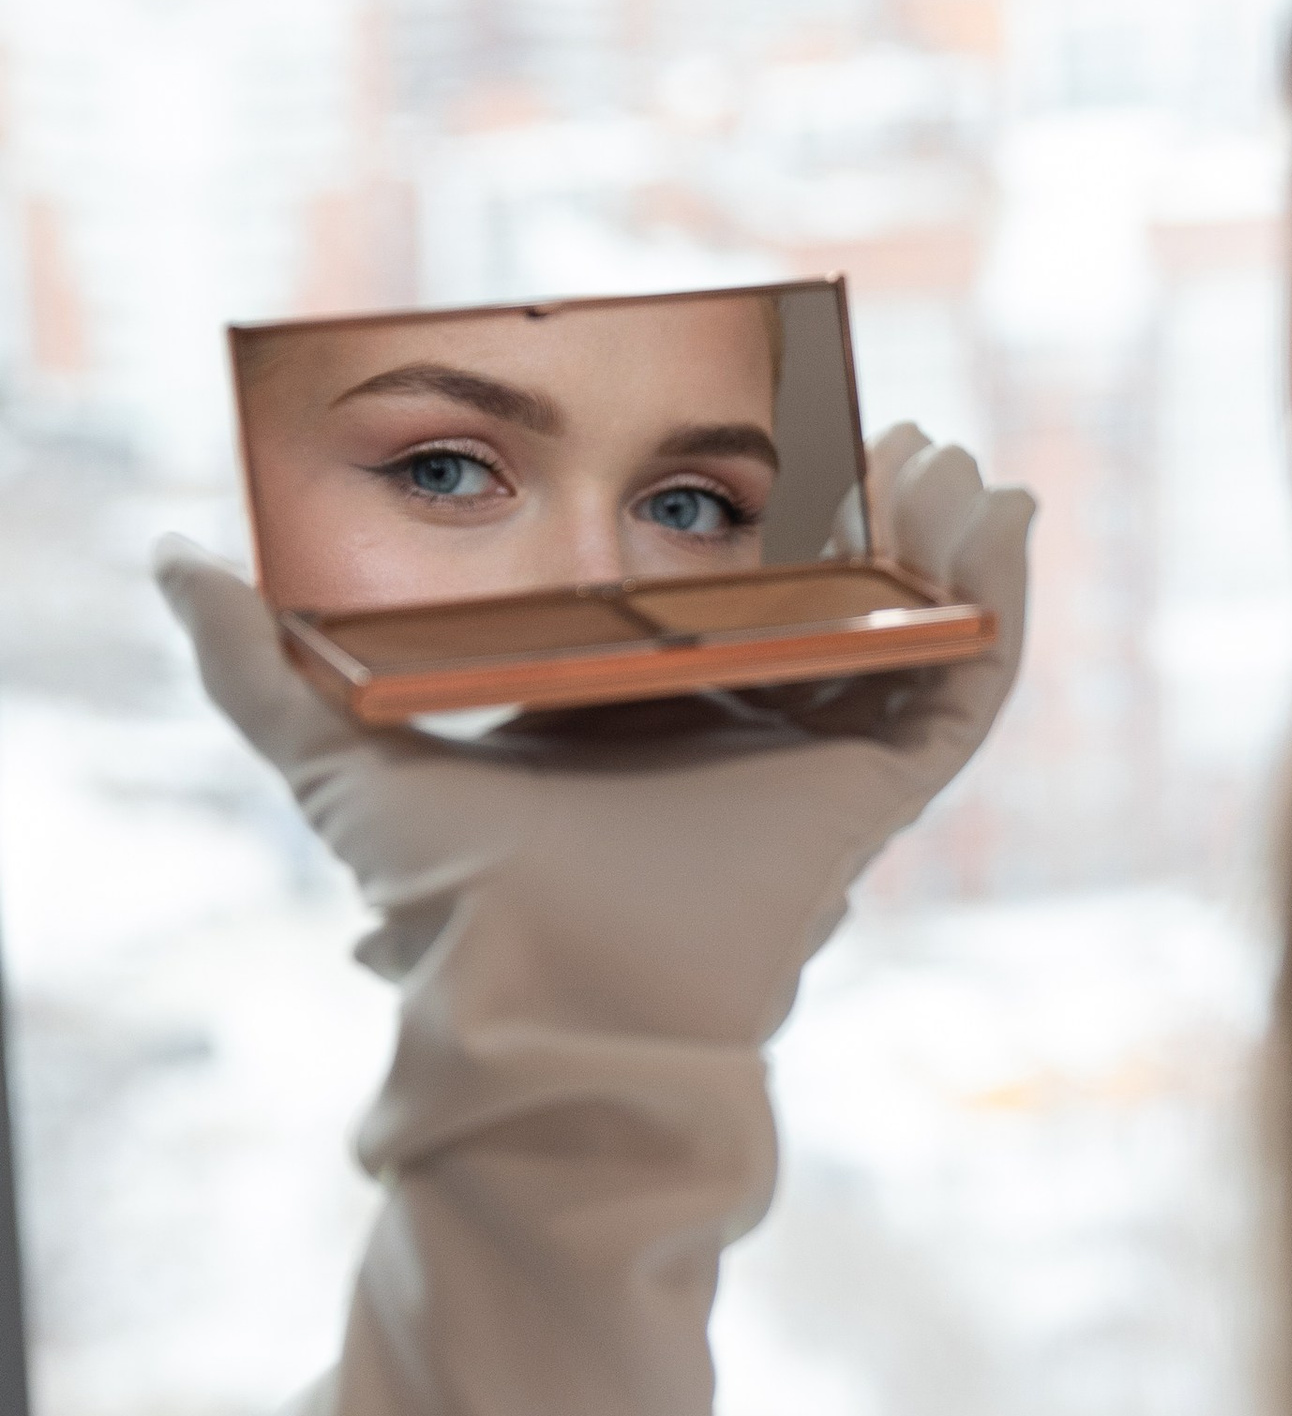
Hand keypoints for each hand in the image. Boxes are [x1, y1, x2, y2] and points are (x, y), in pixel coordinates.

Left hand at [151, 425, 1032, 1415]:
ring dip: (941, 546)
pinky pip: (959, 695)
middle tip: (890, 425)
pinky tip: (995, 528)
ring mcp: (813, 770)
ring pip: (908, 638)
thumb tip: (173, 558)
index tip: (783, 418)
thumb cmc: (451, 897)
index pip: (723, 590)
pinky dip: (991, 614)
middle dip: (874, 513)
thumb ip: (257, 662)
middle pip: (835, 601)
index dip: (767, 508)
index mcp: (642, 711)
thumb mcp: (342, 749)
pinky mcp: (866, 802)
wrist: (537, 997)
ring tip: (947, 458)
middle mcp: (737, 735)